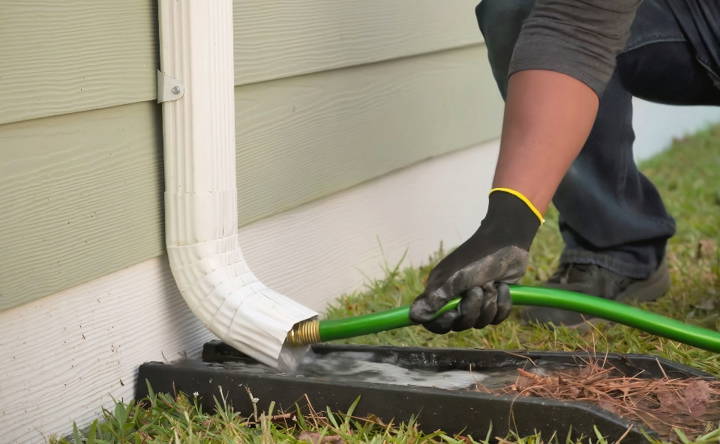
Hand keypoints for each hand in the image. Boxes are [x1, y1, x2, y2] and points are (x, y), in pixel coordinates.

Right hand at [410, 189, 541, 332]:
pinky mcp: (493, 301)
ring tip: (491, 284)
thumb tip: (414, 316)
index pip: (434, 322)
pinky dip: (502, 304)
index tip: (453, 312)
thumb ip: (434, 299)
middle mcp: (455, 299)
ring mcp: (475, 301)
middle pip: (459, 324)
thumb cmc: (477, 257)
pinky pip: (496, 318)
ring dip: (489, 304)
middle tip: (478, 290)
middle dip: (471, 309)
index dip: (443, 322)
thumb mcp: (454, 279)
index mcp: (440, 292)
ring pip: (479, 322)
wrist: (508, 244)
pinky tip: (503, 287)